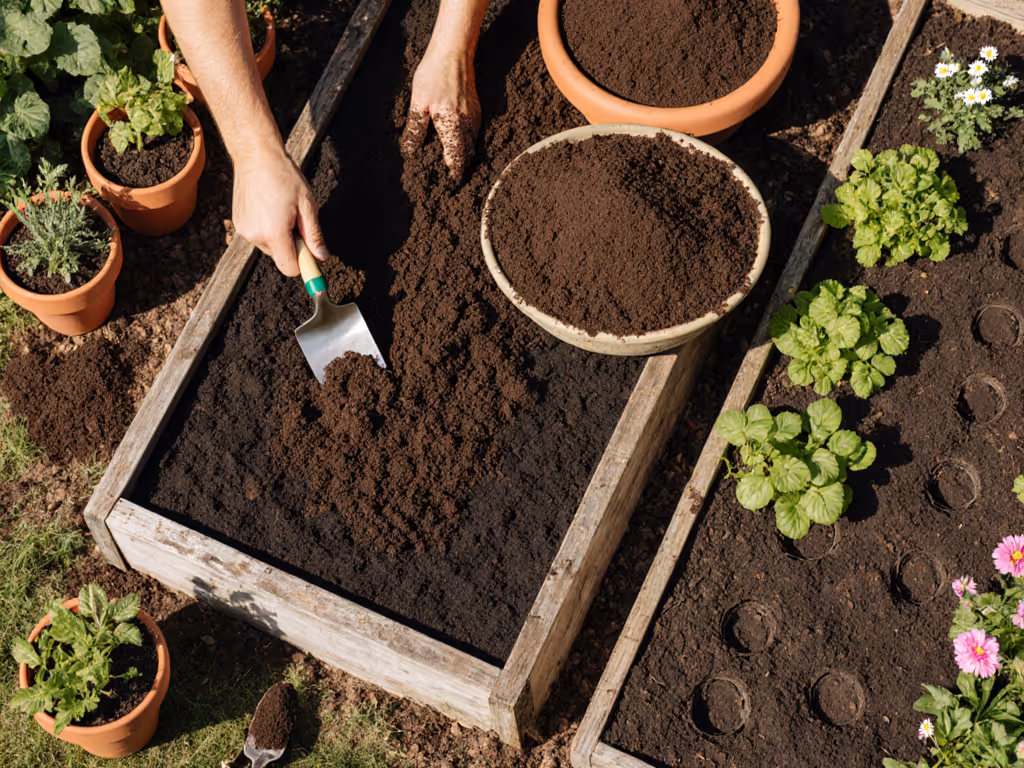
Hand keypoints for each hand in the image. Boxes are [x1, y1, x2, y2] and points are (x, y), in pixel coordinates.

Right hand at [231, 147, 328, 276]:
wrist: (256, 156)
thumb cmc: (284, 176)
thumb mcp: (308, 205)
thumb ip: (314, 235)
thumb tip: (322, 257)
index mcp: (275, 233)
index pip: (290, 268)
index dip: (303, 264)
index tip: (311, 254)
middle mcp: (256, 236)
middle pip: (281, 258)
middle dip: (292, 246)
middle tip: (296, 220)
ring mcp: (244, 230)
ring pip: (270, 248)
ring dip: (279, 236)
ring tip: (281, 210)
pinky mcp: (238, 224)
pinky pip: (258, 236)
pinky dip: (267, 229)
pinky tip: (269, 207)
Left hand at [401, 46, 480, 179]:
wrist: (453, 51)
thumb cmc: (432, 74)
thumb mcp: (418, 102)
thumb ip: (415, 129)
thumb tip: (410, 152)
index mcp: (450, 125)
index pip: (455, 157)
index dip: (454, 172)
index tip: (453, 184)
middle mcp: (466, 123)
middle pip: (468, 153)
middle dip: (463, 167)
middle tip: (457, 179)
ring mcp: (474, 115)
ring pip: (474, 143)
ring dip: (468, 155)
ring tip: (462, 166)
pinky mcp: (476, 108)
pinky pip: (476, 131)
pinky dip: (471, 141)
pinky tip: (465, 143)